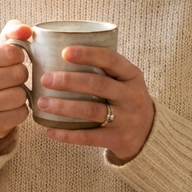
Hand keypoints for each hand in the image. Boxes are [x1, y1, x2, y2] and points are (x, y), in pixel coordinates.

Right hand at [0, 20, 32, 150]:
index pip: (12, 52)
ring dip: (21, 94)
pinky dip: (20, 111)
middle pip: (18, 74)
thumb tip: (27, 30)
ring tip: (9, 93)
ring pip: (20, 95)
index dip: (19, 56)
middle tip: (11, 80)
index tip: (12, 61)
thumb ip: (12, 33)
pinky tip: (9, 108)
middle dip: (21, 76)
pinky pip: (21, 114)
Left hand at [38, 46, 154, 162]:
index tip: (64, 52)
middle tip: (44, 79)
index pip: (111, 59)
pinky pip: (89, 137)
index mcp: (132, 75)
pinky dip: (67, 134)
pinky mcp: (119, 139)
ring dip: (63, 107)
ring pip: (91, 111)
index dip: (88, 54)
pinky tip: (49, 130)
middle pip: (97, 85)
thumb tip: (58, 52)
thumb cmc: (125, 99)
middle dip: (68, 81)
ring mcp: (127, 119)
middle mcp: (132, 96)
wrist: (149, 133)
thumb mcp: (124, 80)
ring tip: (42, 103)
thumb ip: (102, 68)